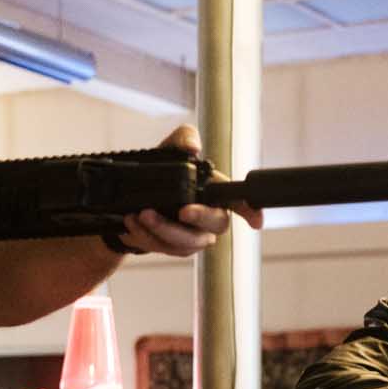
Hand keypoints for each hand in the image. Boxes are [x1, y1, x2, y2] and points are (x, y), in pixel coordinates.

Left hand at [113, 124, 261, 256]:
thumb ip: (183, 139)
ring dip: (164, 229)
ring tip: (142, 213)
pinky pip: (165, 247)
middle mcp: (209, 218)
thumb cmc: (161, 173)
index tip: (255, 222)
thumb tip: (192, 148)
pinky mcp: (173, 249)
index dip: (251, 211)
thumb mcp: (169, 149)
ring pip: (188, 242)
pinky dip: (146, 234)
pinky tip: (132, 220)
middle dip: (200, 218)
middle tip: (181, 211)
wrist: (132, 200)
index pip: (239, 201)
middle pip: (218, 224)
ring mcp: (193, 237)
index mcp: (214, 193)